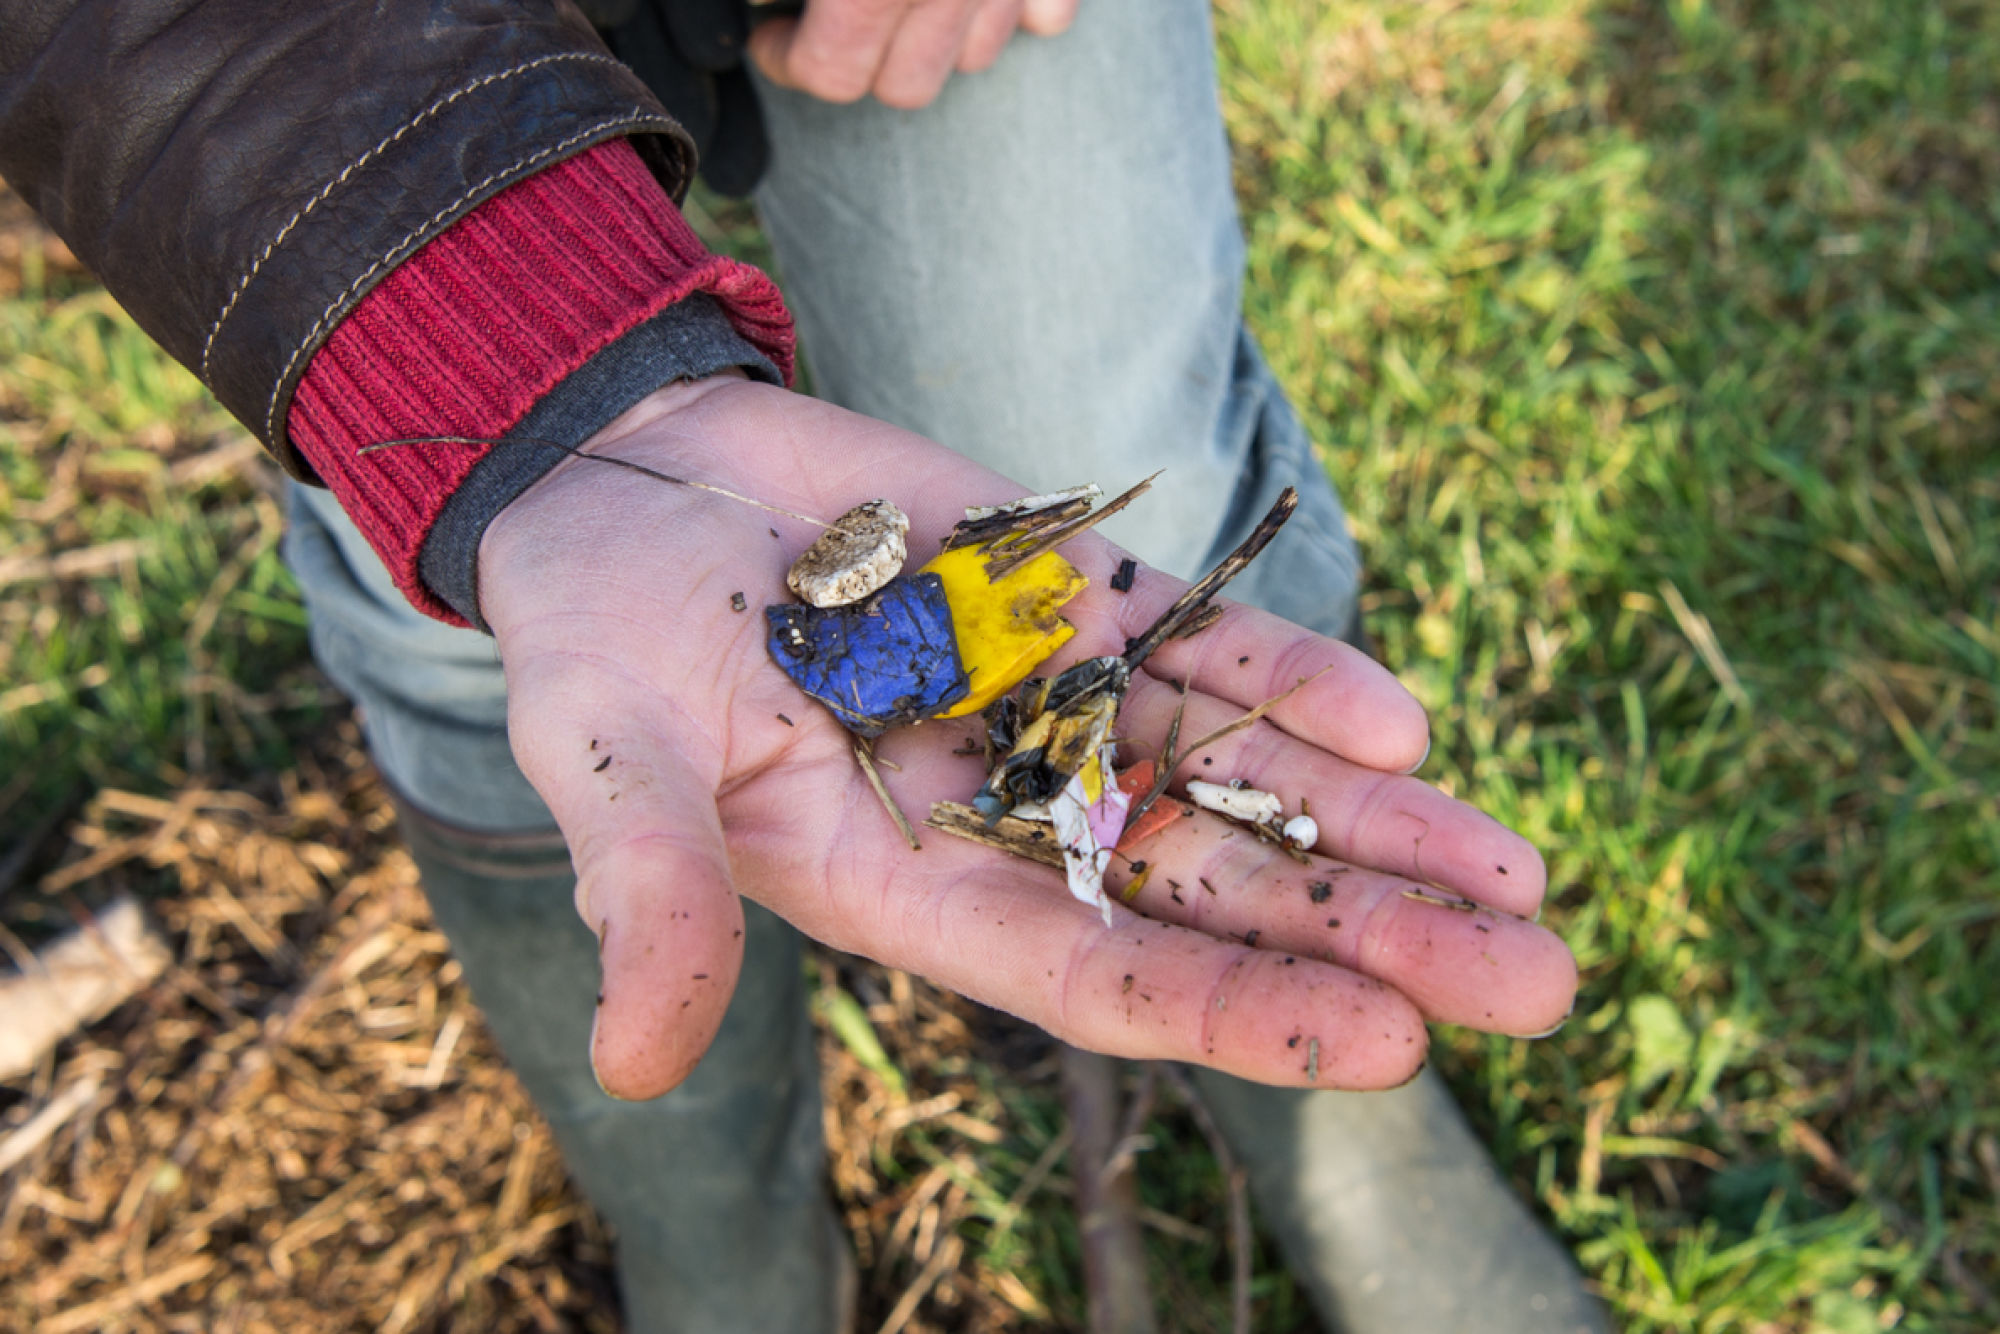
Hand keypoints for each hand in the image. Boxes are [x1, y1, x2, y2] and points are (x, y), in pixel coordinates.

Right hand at [479, 377, 1577, 1099]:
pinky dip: (1291, 678)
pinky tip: (1398, 726)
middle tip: (1534, 986)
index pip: (1097, 974)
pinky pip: (1197, 647)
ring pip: (1236, 779)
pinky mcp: (1065, 595)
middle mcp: (1007, 811)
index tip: (1389, 1046)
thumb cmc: (596, 642)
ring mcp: (1051, 702)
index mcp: (912, 884)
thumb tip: (638, 1059)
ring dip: (1374, 828)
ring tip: (1518, 882)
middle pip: (1210, 894)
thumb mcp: (608, 760)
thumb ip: (652, 889)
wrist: (627, 485)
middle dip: (1366, 939)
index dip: (1237, 1013)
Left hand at [748, 0, 1081, 108]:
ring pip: (973, 58)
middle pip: (903, 87)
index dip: (785, 60)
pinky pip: (1045, 18)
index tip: (769, 38)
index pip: (830, 71)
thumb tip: (758, 9)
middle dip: (854, 63)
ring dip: (931, 39)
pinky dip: (1015, 9)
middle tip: (821, 27)